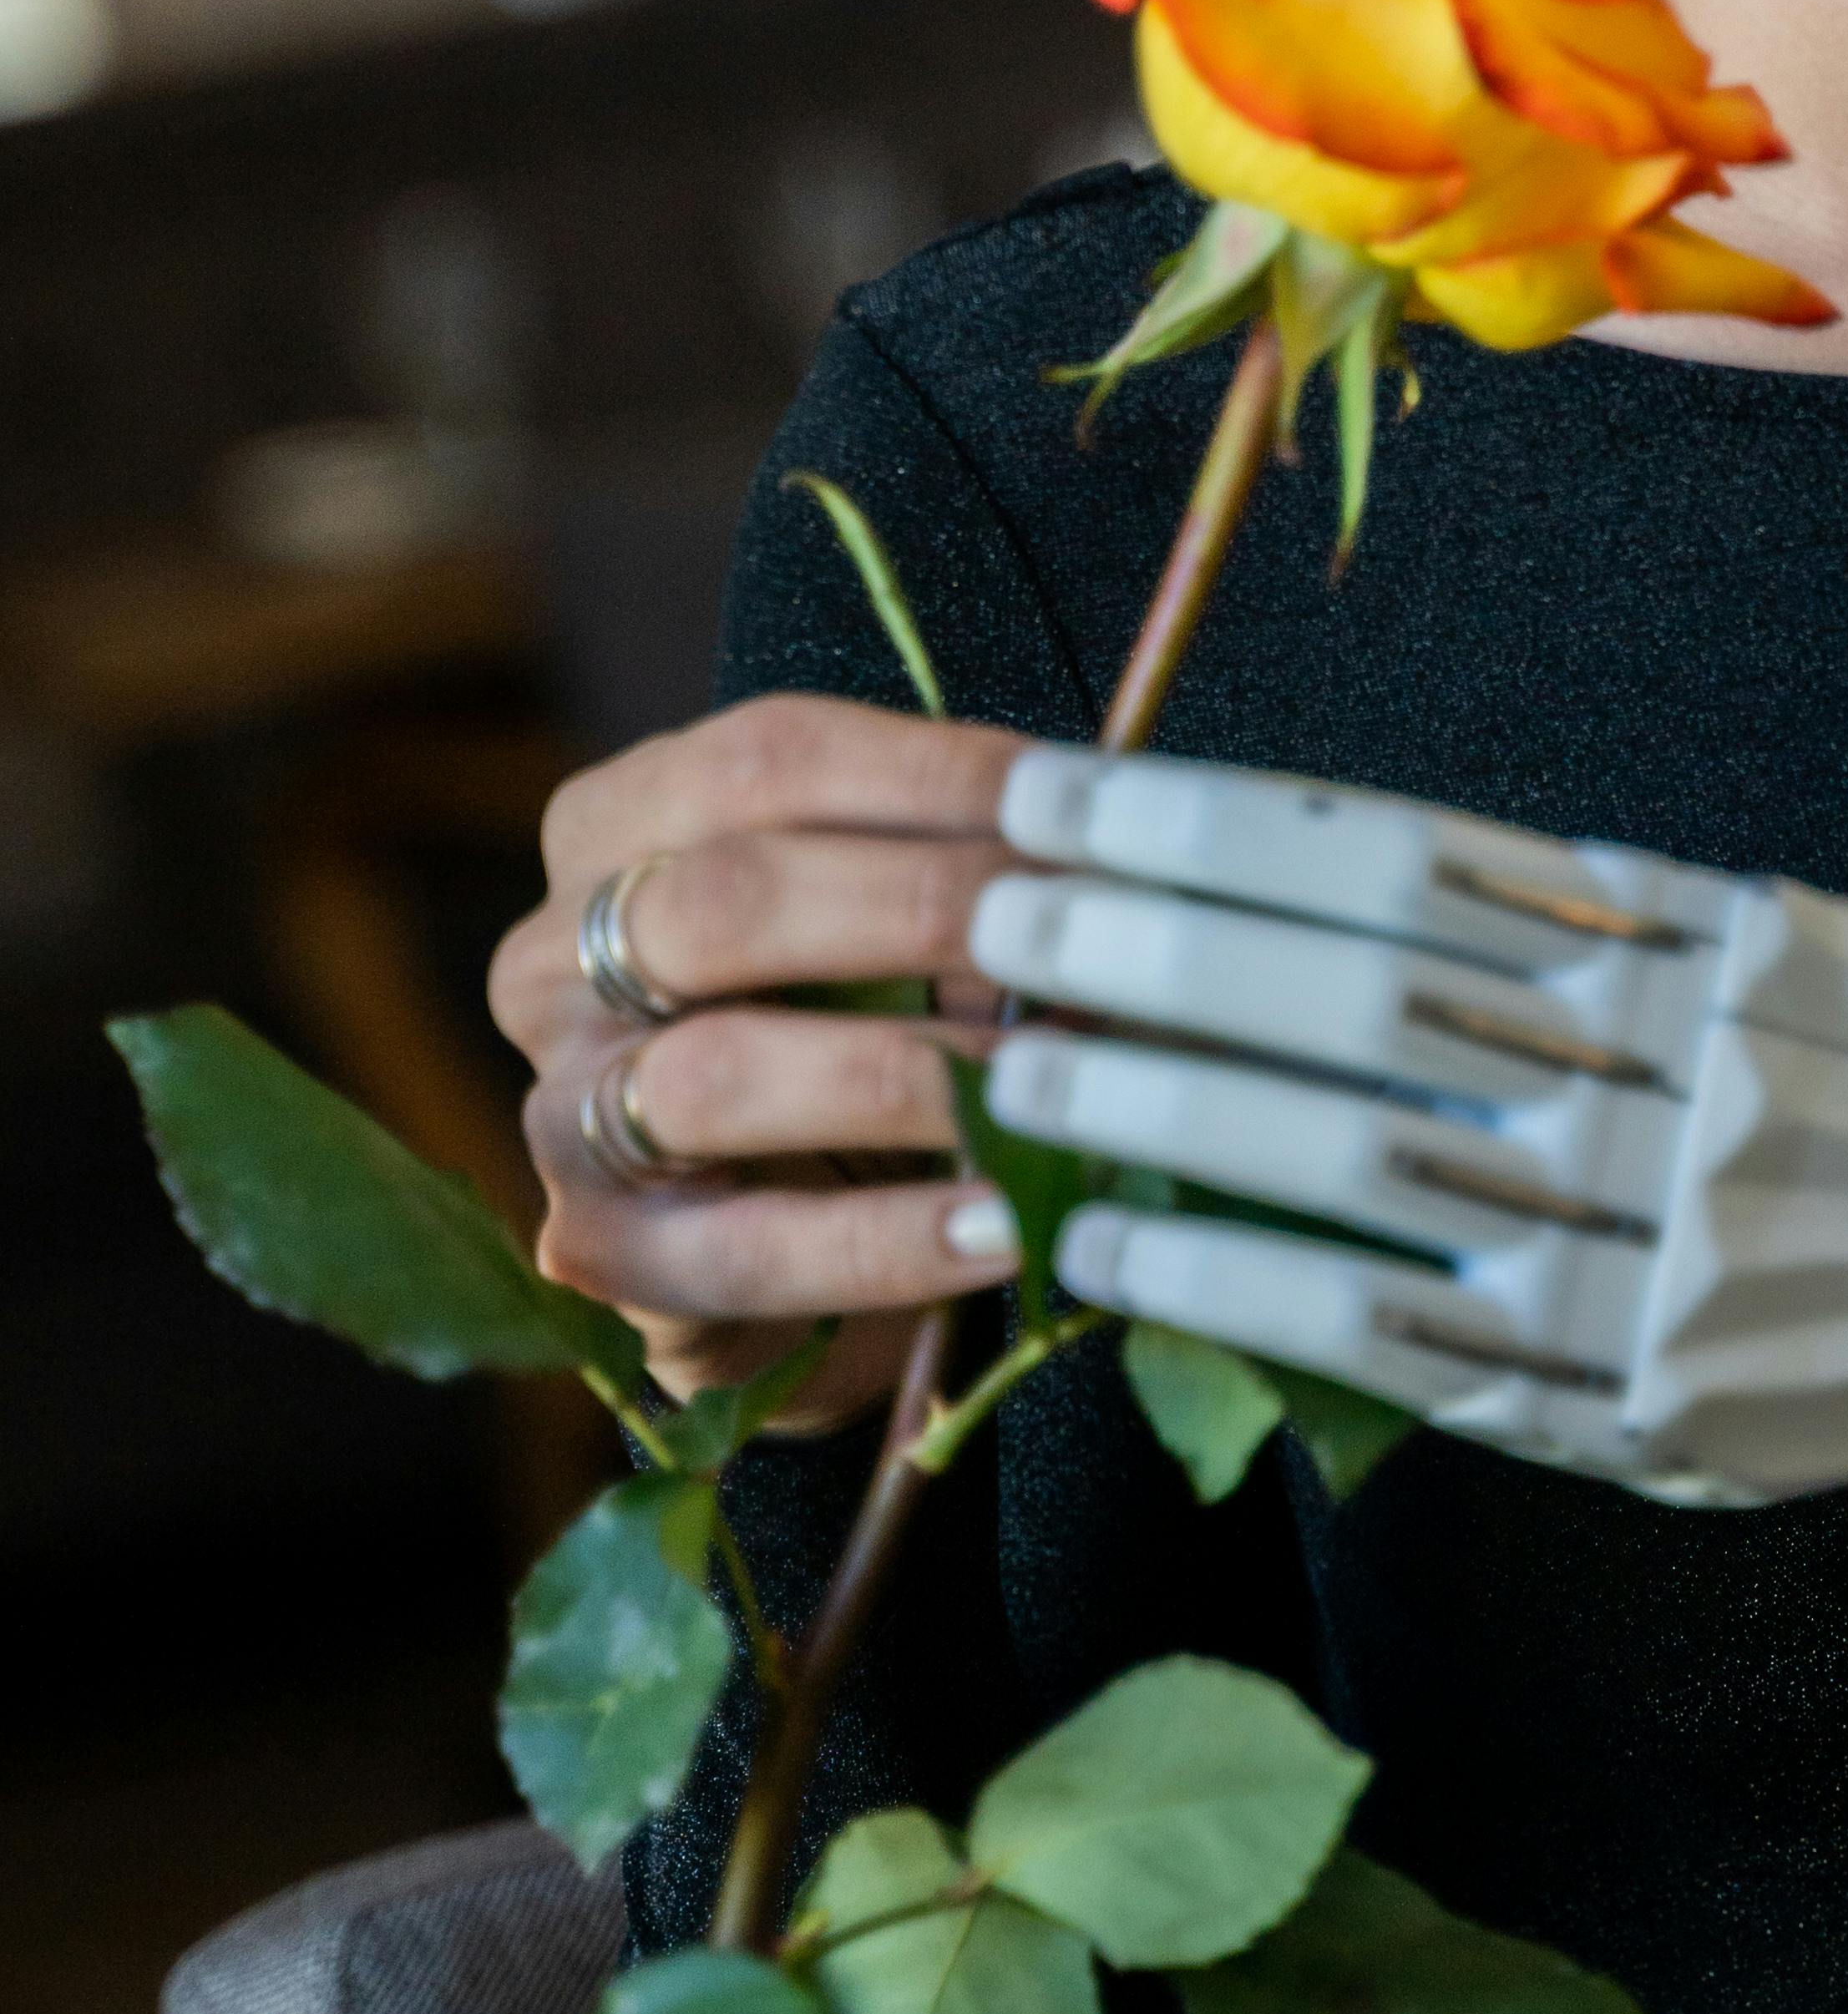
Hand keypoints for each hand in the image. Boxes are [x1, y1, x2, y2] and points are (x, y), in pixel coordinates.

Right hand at [491, 698, 1035, 1429]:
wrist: (805, 1242)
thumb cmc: (866, 1025)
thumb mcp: (902, 925)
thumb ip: (972, 874)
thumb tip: (1127, 853)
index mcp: (619, 827)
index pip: (765, 759)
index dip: (933, 774)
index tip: (1081, 804)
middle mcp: (554, 957)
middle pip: (730, 900)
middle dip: (925, 909)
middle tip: (1081, 937)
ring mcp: (563, 1109)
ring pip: (720, 1073)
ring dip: (912, 1075)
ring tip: (1056, 1086)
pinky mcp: (605, 1254)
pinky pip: (747, 1252)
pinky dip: (890, 1242)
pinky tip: (1007, 1227)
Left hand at [970, 757, 1847, 1527]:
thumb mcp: (1763, 938)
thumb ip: (1577, 909)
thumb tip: (1318, 866)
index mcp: (1695, 943)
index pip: (1405, 864)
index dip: (1215, 831)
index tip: (1063, 798)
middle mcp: (1677, 1081)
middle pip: (1368, 1000)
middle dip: (1161, 952)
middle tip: (996, 918)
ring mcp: (1659, 1249)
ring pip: (1373, 1168)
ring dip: (1172, 1117)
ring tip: (1017, 1074)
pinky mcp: (1636, 1400)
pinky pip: (1406, 1340)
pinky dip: (1248, 1290)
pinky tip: (1116, 1257)